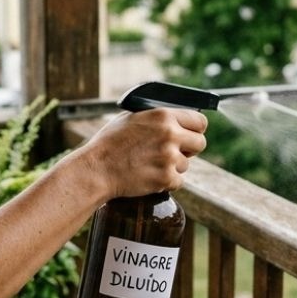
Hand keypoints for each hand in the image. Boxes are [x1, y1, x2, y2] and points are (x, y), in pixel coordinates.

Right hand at [78, 108, 208, 200]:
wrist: (97, 169)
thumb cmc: (110, 143)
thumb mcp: (131, 117)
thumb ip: (157, 117)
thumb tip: (176, 118)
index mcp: (163, 115)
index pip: (200, 121)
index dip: (195, 129)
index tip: (191, 134)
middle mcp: (170, 134)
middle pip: (200, 143)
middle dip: (190, 148)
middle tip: (174, 152)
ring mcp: (169, 158)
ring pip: (186, 164)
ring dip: (173, 166)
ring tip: (151, 164)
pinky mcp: (166, 178)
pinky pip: (178, 181)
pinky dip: (166, 182)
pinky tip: (150, 176)